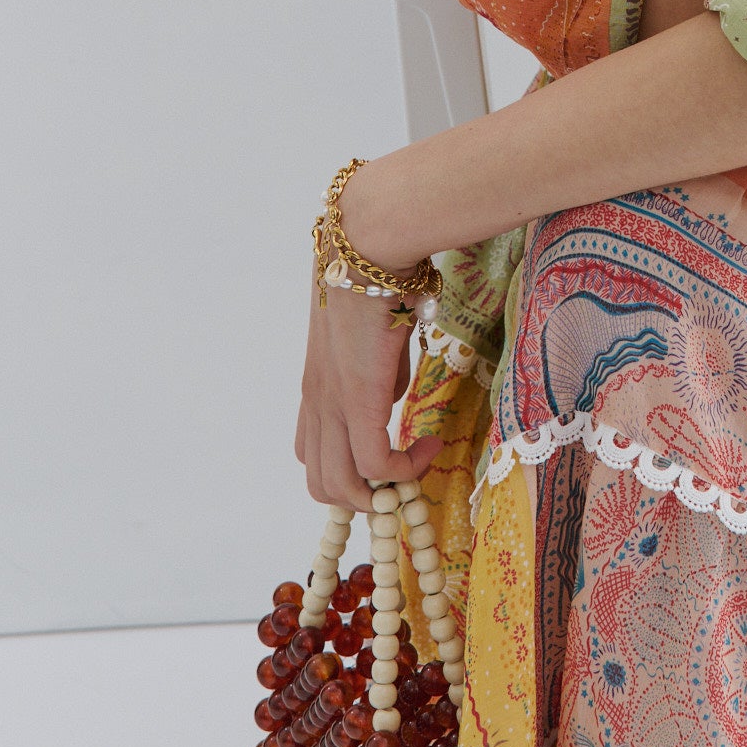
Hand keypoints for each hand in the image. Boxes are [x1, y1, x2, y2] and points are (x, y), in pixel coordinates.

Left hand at [295, 276, 440, 508]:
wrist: (370, 250)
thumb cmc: (379, 280)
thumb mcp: (380, 339)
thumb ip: (384, 375)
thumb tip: (393, 400)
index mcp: (317, 387)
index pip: (315, 454)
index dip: (349, 472)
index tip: (389, 464)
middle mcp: (316, 403)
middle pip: (322, 484)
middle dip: (364, 497)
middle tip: (403, 481)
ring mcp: (332, 405)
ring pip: (339, 486)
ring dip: (380, 492)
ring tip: (416, 468)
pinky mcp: (358, 402)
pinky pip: (375, 464)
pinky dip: (404, 468)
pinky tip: (431, 446)